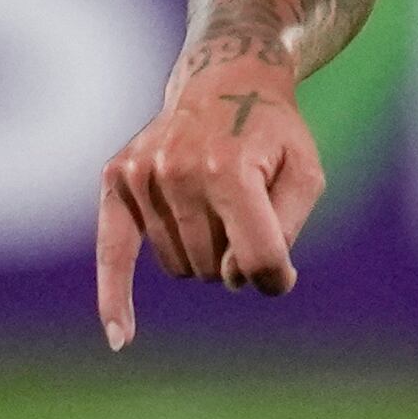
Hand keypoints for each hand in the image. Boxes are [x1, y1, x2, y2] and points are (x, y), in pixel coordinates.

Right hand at [95, 58, 328, 347]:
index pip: (257, 259)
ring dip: (203, 254)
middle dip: (237, 257)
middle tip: (247, 212)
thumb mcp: (305, 175)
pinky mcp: (116, 178)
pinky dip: (115, 296)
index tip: (283, 271)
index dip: (276, 276)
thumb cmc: (274, 136)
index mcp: (231, 170)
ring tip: (214, 204)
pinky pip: (112, 252)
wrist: (225, 81)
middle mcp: (179, 171)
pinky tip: (122, 337)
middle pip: (216, 268)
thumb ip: (284, 231)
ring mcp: (142, 174)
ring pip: (180, 266)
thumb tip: (243, 279)